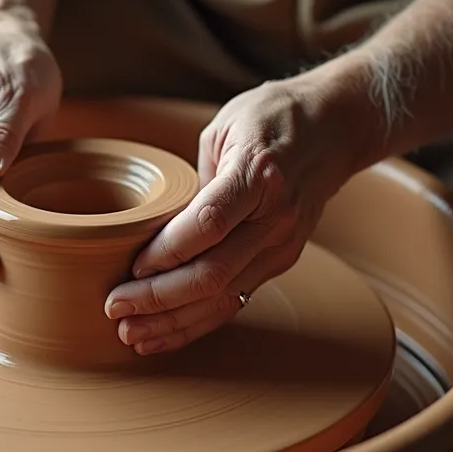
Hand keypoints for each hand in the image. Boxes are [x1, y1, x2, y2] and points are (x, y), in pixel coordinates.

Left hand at [104, 76, 362, 354]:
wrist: (337, 127)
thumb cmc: (272, 118)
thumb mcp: (224, 128)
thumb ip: (194, 181)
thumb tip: (157, 230)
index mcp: (258, 174)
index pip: (208, 225)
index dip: (167, 252)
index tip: (131, 267)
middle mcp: (276, 217)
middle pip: (213, 272)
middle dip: (159, 297)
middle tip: (115, 307)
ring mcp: (283, 244)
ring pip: (223, 297)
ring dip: (173, 321)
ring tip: (132, 333)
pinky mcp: (283, 260)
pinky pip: (236, 299)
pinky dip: (198, 321)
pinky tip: (165, 333)